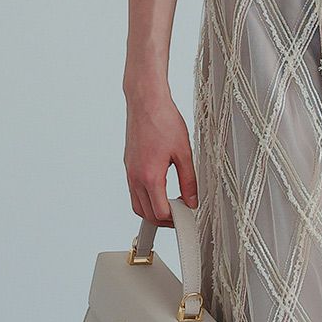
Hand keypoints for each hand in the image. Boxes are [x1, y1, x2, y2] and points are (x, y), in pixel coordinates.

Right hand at [124, 84, 198, 224]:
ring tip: (171, 206)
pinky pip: (133, 191)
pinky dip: (145, 198)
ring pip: (137, 204)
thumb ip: (189, 180)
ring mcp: (130, 171)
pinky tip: (159, 190)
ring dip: (152, 211)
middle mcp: (135, 177)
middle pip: (145, 213)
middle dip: (163, 220)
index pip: (159, 212)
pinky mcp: (128, 165)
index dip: (174, 219)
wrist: (146, 102)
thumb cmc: (163, 121)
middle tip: (180, 216)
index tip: (186, 216)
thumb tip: (192, 200)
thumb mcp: (184, 152)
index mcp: (150, 176)